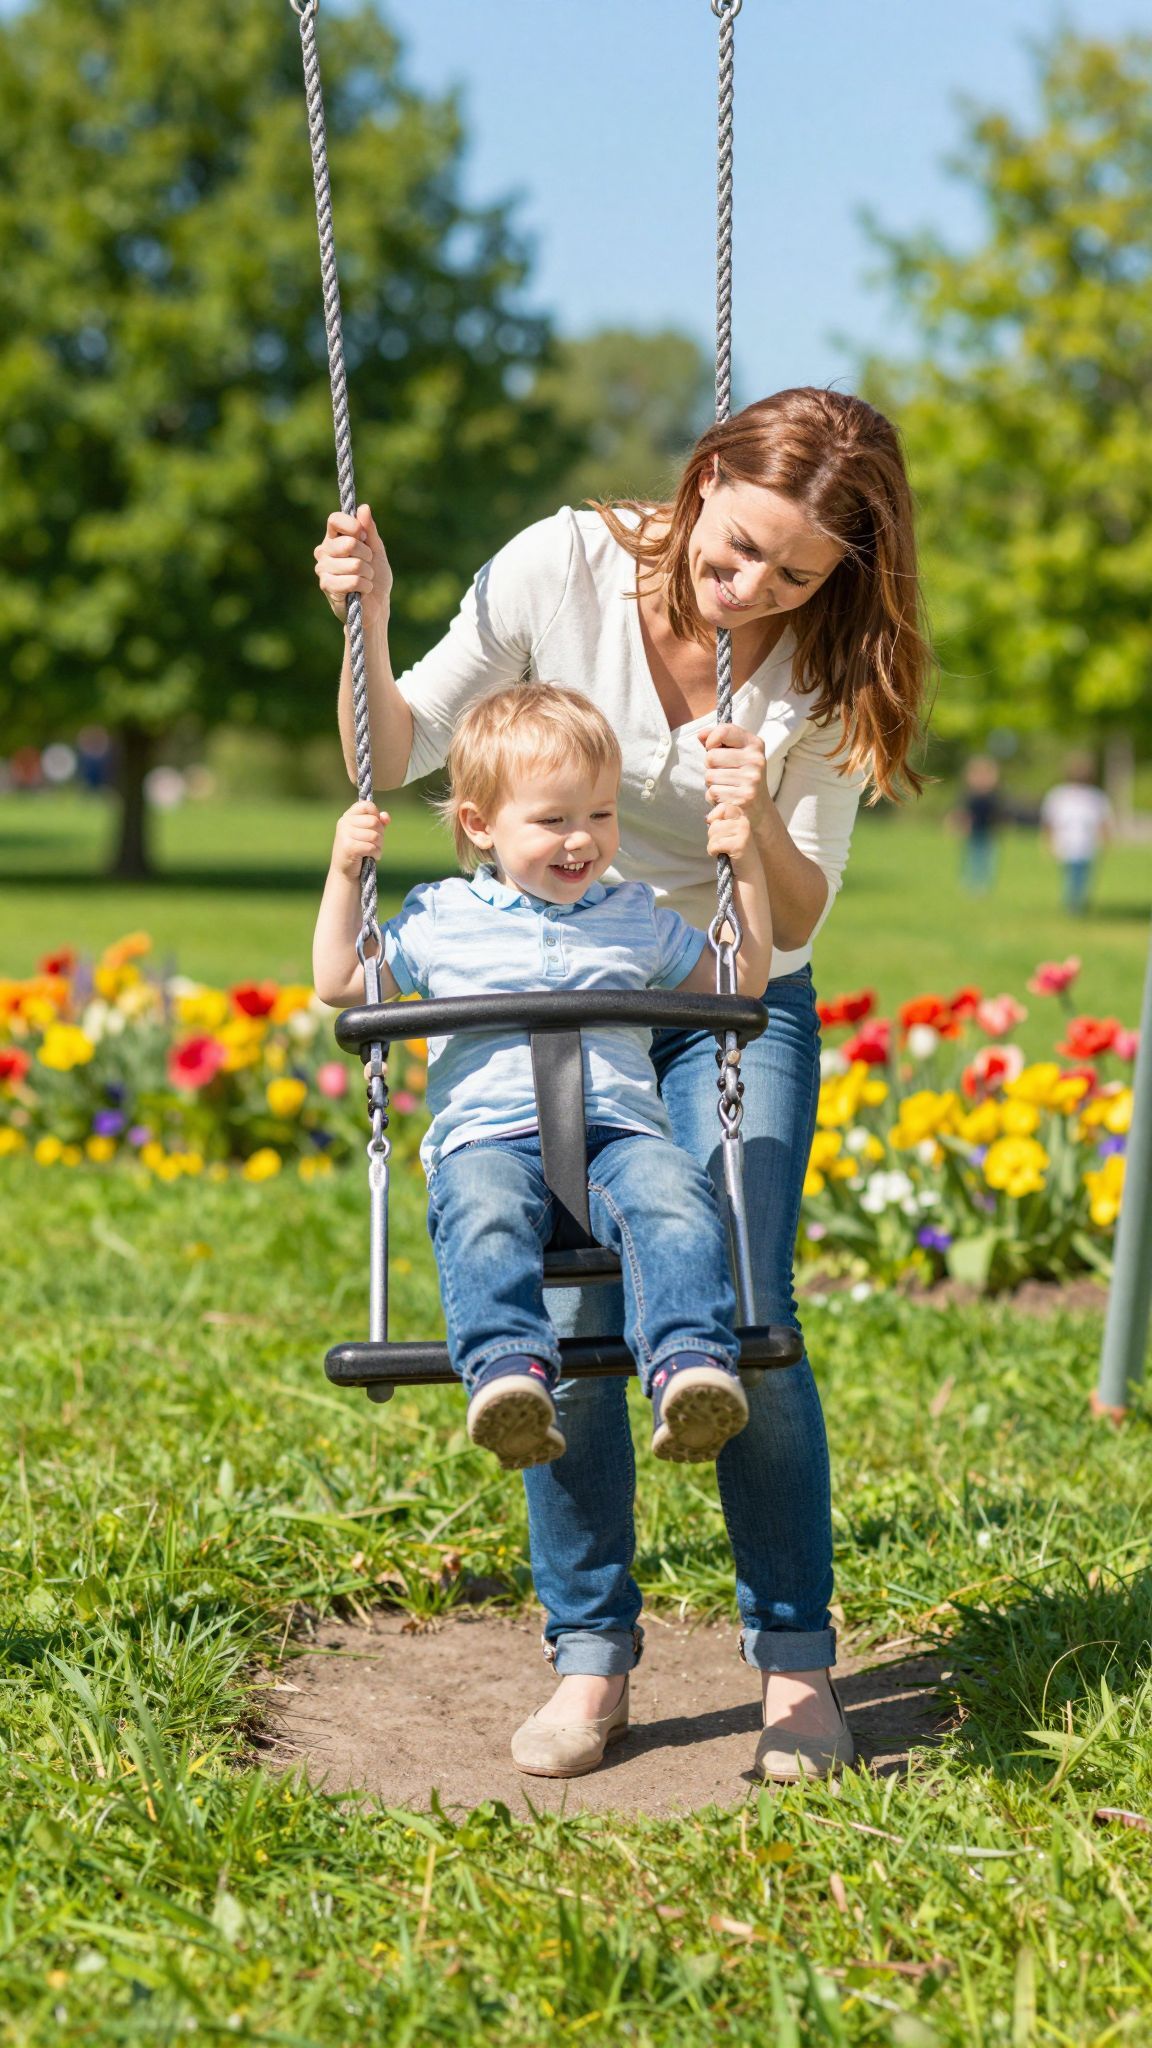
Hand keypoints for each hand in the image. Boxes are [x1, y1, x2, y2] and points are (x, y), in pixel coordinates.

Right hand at [314, 503, 392, 629]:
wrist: (376, 607)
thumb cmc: (376, 577)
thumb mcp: (377, 550)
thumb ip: (369, 530)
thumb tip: (363, 508)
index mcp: (334, 538)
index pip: (335, 519)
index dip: (352, 526)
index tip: (364, 536)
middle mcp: (324, 551)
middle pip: (348, 543)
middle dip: (367, 555)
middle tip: (368, 564)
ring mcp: (323, 569)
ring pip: (354, 564)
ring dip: (368, 573)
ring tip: (365, 579)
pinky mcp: (327, 586)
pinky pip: (353, 580)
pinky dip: (365, 586)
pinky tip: (363, 591)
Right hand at [332, 800, 388, 879]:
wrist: (345, 871)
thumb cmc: (359, 850)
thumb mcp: (368, 833)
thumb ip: (378, 822)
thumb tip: (386, 816)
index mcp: (348, 816)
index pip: (367, 805)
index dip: (376, 814)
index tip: (375, 826)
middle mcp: (344, 822)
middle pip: (374, 821)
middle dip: (381, 834)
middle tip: (377, 843)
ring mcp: (345, 834)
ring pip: (374, 835)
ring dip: (379, 845)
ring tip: (374, 851)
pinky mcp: (348, 847)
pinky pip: (371, 847)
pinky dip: (376, 853)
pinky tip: (373, 856)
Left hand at [698, 722, 767, 825]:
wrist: (760, 808)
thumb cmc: (742, 777)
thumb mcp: (736, 753)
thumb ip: (718, 740)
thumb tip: (701, 735)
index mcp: (754, 744)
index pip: (724, 731)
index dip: (711, 739)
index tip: (713, 747)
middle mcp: (755, 760)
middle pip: (711, 757)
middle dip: (710, 767)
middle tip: (723, 773)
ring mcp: (751, 778)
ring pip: (709, 776)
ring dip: (711, 784)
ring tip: (726, 786)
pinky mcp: (745, 796)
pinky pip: (713, 793)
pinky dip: (713, 797)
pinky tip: (726, 797)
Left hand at [706, 800, 752, 864]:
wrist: (748, 873)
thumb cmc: (735, 852)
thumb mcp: (729, 832)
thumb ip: (721, 821)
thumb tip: (708, 817)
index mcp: (741, 816)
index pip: (723, 807)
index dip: (714, 816)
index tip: (716, 827)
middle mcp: (744, 822)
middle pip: (715, 822)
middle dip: (713, 834)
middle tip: (723, 843)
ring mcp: (743, 832)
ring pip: (713, 832)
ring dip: (713, 844)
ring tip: (724, 850)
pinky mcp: (739, 845)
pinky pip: (715, 844)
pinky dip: (714, 852)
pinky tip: (724, 855)